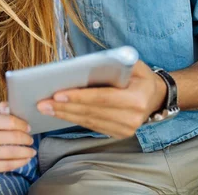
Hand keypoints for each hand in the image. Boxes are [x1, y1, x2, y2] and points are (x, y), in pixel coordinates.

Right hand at [0, 102, 35, 178]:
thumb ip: (0, 112)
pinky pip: (8, 165)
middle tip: (31, 140)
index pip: (9, 121)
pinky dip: (21, 162)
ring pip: (12, 152)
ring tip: (32, 151)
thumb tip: (9, 105)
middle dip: (26, 139)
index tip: (28, 128)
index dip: (22, 124)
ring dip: (26, 152)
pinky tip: (26, 159)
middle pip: (12, 137)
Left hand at [36, 60, 166, 138]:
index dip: (79, 97)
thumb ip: (112, 64)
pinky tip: (58, 113)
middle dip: (64, 108)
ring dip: (64, 115)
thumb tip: (80, 66)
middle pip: (91, 112)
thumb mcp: (131, 63)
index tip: (57, 95)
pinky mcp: (118, 133)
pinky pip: (91, 126)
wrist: (155, 95)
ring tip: (44, 108)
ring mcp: (125, 129)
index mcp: (137, 98)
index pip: (103, 98)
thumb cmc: (138, 75)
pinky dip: (73, 119)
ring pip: (88, 121)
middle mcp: (132, 118)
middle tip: (42, 102)